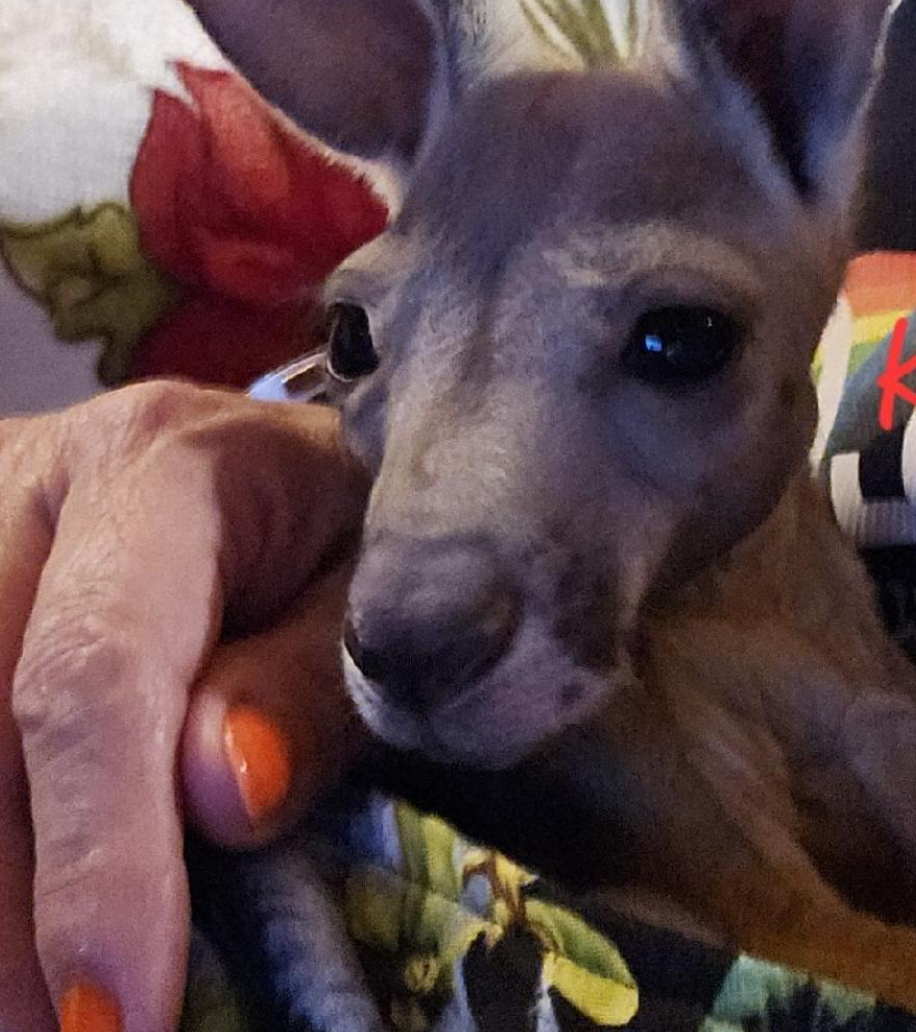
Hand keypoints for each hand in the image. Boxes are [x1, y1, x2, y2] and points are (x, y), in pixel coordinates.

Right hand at [0, 381, 369, 1031]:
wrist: (259, 456)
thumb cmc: (334, 524)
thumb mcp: (363, 584)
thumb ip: (309, 677)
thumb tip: (221, 792)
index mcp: (162, 466)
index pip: (95, 664)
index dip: (98, 850)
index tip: (116, 1015)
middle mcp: (38, 485)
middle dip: (18, 909)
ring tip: (43, 1005)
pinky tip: (24, 921)